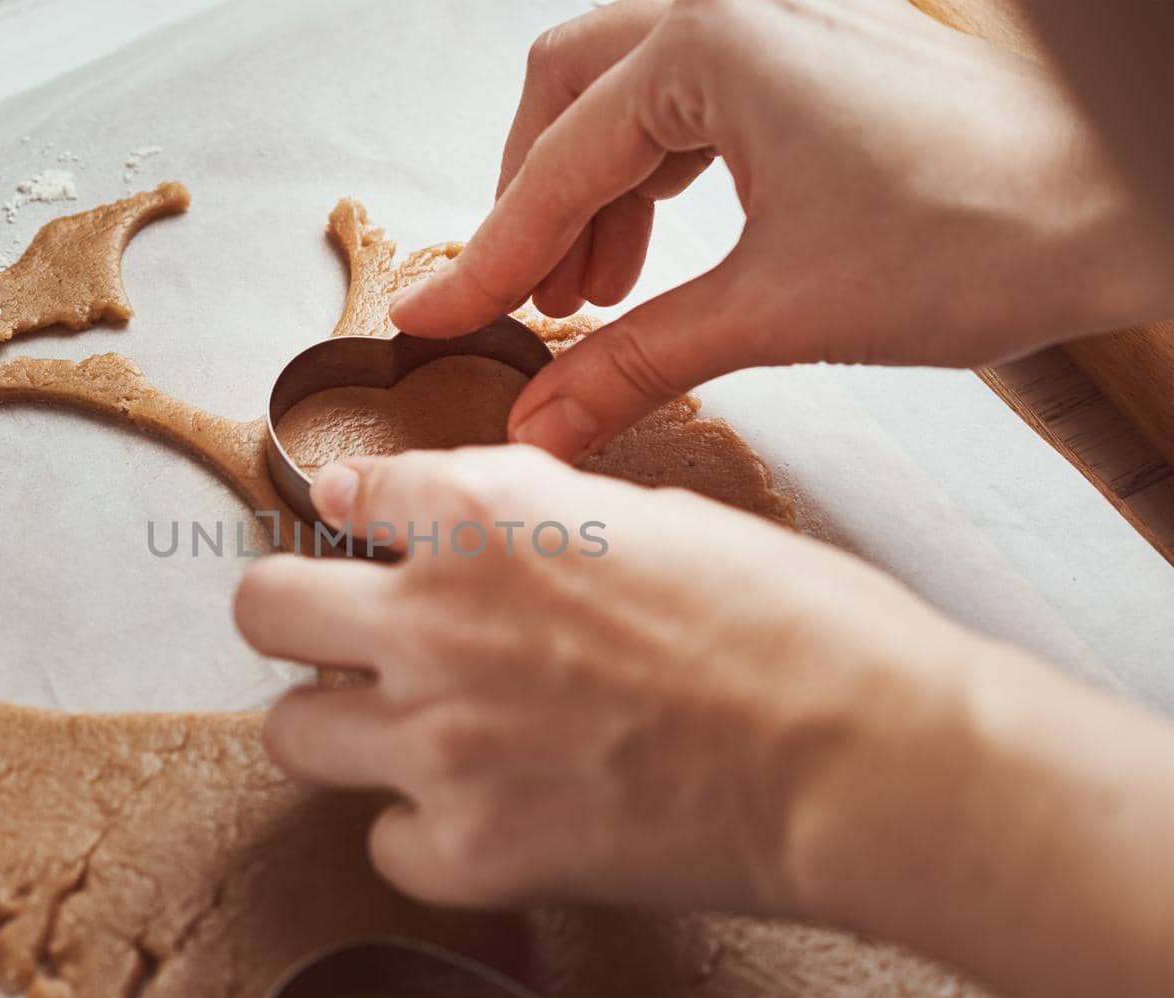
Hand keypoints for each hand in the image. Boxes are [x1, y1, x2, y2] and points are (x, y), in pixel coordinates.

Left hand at [232, 446, 980, 910]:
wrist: (863, 754)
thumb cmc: (797, 628)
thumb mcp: (657, 516)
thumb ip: (543, 517)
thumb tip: (492, 525)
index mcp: (486, 512)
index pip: (345, 492)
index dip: (351, 511)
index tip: (355, 529)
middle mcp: (436, 617)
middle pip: (262, 609)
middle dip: (299, 619)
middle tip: (347, 642)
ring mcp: (440, 739)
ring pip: (290, 733)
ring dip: (344, 732)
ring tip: (413, 739)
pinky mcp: (469, 851)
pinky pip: (387, 844)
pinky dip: (429, 836)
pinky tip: (491, 818)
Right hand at [391, 0, 1173, 459]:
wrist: (1125, 200)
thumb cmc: (985, 230)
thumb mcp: (776, 310)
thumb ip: (635, 362)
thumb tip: (540, 422)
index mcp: (706, 45)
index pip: (554, 169)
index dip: (486, 261)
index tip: (427, 320)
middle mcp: (726, 7)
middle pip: (563, 98)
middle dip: (532, 208)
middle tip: (521, 307)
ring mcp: (769, 19)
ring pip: (619, 96)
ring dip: (588, 196)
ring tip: (589, 299)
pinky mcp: (804, 51)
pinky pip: (682, 102)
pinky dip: (648, 178)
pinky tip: (652, 255)